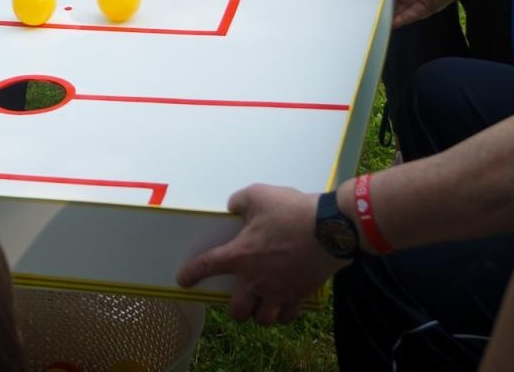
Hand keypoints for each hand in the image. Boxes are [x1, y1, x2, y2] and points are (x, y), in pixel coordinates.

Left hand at [175, 184, 343, 325]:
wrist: (330, 228)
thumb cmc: (292, 211)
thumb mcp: (258, 194)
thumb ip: (239, 201)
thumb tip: (232, 206)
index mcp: (241, 255)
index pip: (206, 267)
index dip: (191, 275)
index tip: (183, 280)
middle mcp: (257, 280)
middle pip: (237, 310)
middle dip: (234, 308)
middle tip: (237, 298)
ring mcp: (280, 291)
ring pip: (263, 319)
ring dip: (258, 314)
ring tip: (259, 305)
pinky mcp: (301, 294)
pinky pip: (288, 316)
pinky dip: (283, 314)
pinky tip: (282, 305)